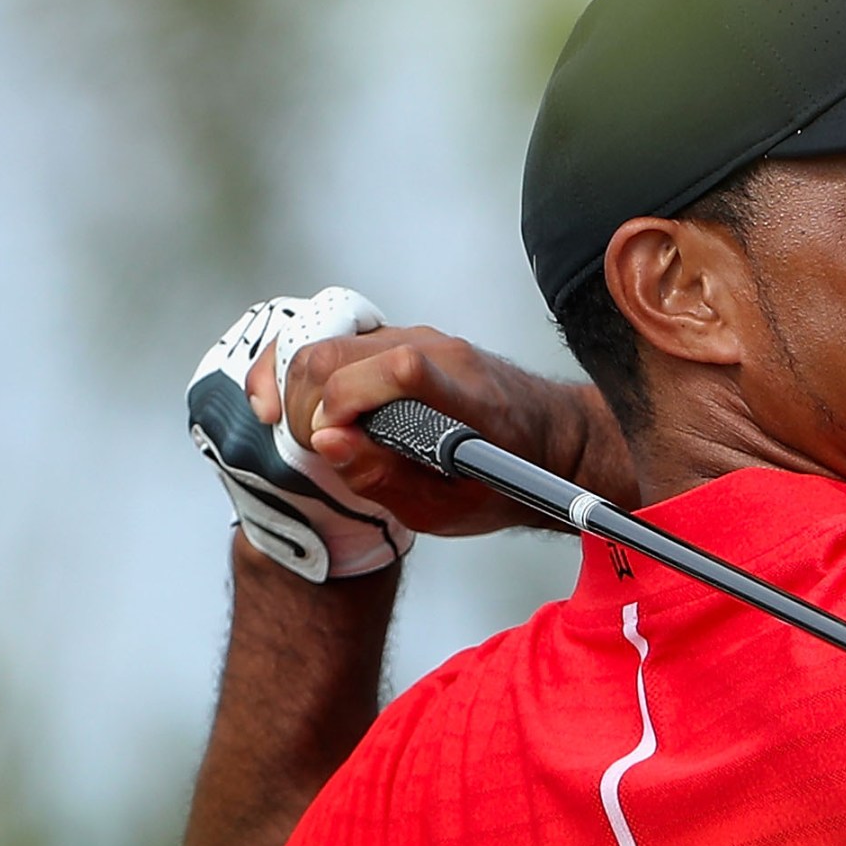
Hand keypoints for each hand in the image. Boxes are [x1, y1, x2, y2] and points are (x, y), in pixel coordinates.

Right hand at [249, 308, 611, 536]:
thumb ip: (387, 479)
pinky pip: (333, 340)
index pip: (405, 369)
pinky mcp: (400, 337)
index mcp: (467, 397)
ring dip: (301, 391)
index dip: (348, 400)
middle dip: (307, 407)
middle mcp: (441, 353)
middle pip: (338, 356)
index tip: (331, 440)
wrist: (546, 437)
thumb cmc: (502, 475)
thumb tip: (328, 442)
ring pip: (325, 344)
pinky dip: (304, 372)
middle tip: (317, 451)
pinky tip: (299, 406)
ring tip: (316, 435)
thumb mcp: (450, 508)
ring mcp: (419, 338)